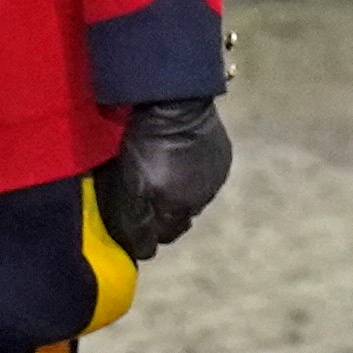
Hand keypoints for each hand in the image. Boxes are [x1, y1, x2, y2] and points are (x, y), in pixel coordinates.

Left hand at [94, 98, 234, 258]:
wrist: (177, 101)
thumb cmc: (146, 142)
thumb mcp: (130, 183)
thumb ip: (135, 220)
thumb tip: (143, 251)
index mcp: (178, 208)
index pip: (162, 237)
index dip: (147, 235)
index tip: (136, 228)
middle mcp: (201, 199)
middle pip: (179, 220)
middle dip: (164, 217)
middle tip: (147, 202)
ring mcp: (215, 178)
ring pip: (194, 199)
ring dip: (179, 195)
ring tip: (164, 177)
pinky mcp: (222, 158)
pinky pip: (205, 177)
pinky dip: (192, 175)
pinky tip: (181, 161)